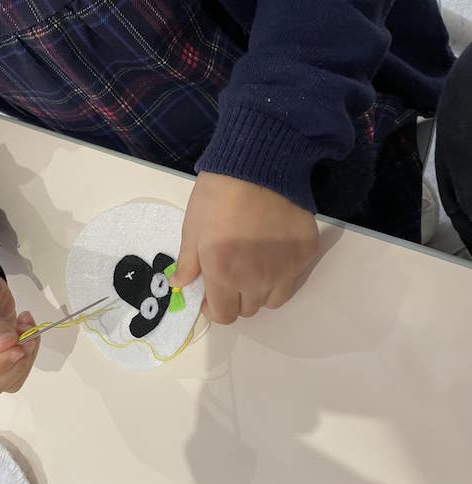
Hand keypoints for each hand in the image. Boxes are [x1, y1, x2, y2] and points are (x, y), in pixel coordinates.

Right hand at [0, 262, 38, 396]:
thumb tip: (7, 345)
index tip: (17, 349)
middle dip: (15, 364)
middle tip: (27, 336)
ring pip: (10, 379)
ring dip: (26, 357)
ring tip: (26, 327)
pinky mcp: (1, 352)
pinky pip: (20, 363)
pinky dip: (30, 348)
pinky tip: (26, 325)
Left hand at [170, 172, 318, 321]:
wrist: (258, 164)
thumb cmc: (217, 195)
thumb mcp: (192, 228)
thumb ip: (188, 263)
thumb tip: (180, 284)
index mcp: (223, 275)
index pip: (224, 315)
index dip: (214, 309)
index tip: (210, 295)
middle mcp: (256, 279)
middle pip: (249, 309)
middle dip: (236, 298)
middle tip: (230, 275)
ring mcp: (285, 268)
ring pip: (274, 299)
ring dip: (261, 291)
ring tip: (253, 268)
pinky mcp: (305, 253)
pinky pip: (293, 277)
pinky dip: (283, 272)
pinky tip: (273, 250)